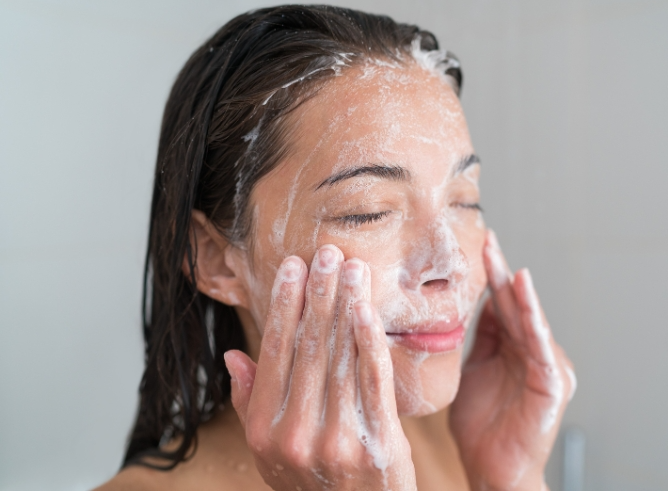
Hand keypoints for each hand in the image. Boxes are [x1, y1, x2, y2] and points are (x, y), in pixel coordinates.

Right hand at [224, 245, 416, 490]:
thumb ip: (250, 403)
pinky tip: (368, 310)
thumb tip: (234, 357)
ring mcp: (337, 439)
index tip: (293, 268)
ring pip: (341, 357)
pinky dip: (370, 342)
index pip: (275, 352)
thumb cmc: (311, 483)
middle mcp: (296, 432)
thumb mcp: (268, 452)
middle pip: (309, 347)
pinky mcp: (378, 443)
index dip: (284, 305)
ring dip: (346, 306)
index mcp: (265, 429)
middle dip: (319, 294)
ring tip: (352, 269)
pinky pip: (374, 381)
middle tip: (327, 254)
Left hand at [450, 230, 575, 490]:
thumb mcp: (471, 370)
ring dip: (516, 290)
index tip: (479, 246)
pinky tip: (523, 293)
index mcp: (511, 348)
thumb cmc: (480, 426)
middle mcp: (531, 352)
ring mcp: (545, 365)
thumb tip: (474, 305)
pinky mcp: (553, 382)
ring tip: (502, 260)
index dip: (489, 276)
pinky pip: (540, 344)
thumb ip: (477, 339)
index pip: (500, 305)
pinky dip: (533, 318)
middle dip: (499, 273)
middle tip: (486, 240)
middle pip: (514, 306)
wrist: (492, 468)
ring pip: (528, 320)